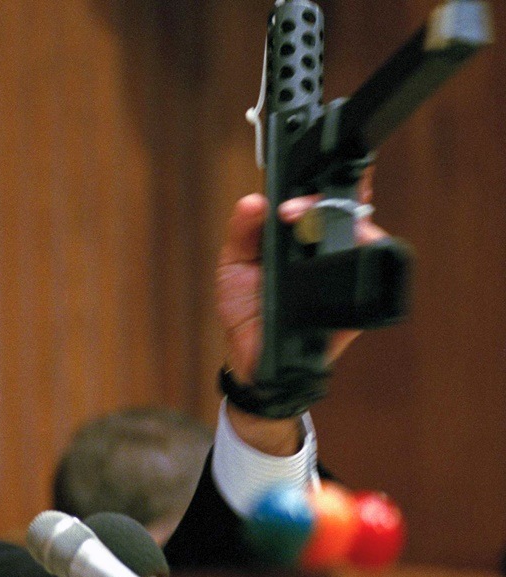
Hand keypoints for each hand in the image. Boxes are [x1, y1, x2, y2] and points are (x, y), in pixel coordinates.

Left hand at [216, 172, 383, 452]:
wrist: (252, 359)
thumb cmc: (245, 307)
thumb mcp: (234, 264)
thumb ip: (242, 230)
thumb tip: (255, 201)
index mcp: (298, 234)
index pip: (320, 197)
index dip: (314, 189)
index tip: (286, 204)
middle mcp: (327, 248)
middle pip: (349, 208)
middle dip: (332, 199)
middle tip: (293, 213)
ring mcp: (346, 272)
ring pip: (365, 234)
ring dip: (344, 224)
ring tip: (310, 226)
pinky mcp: (358, 299)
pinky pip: (369, 272)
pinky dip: (356, 257)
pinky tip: (331, 256)